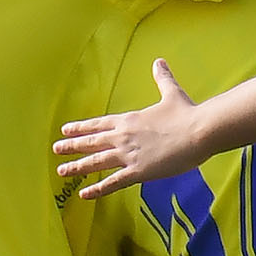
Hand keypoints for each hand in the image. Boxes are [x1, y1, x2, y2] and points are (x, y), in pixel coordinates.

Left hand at [54, 59, 211, 198]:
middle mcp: (123, 136)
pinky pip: (113, 182)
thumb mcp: (172, 93)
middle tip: (56, 149)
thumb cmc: (187, 113)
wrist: (199, 131)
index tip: (65, 130)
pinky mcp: (139, 171)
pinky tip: (84, 194)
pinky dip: (98, 189)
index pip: (99, 124)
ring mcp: (129, 155)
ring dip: (77, 166)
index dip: (81, 127)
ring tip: (61, 171)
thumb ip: (162, 79)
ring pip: (96, 162)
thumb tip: (159, 61)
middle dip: (72, 146)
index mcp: (129, 119)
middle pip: (92, 142)